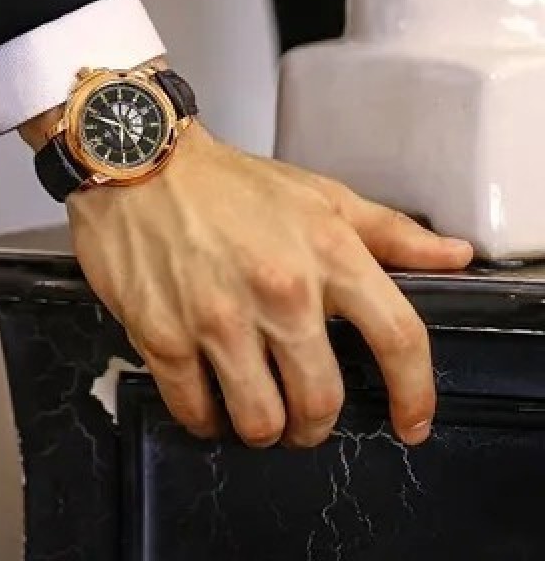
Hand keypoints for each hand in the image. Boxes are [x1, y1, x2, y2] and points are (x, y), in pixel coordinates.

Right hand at [67, 122, 471, 448]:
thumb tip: (452, 256)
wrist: (139, 164)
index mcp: (328, 254)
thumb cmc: (227, 182)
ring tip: (254, 410)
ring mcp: (219, 319)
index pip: (398, 338)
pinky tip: (207, 400)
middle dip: (316, 424)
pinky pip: (195, 411)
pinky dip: (206, 418)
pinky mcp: (164, 336)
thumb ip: (389, 232)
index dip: (414, 393)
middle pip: (322, 402)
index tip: (411, 421)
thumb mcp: (317, 195)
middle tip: (304, 416)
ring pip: (259, 422)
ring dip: (263, 428)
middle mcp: (280, 293)